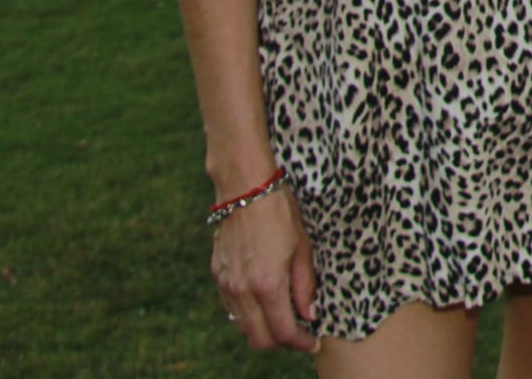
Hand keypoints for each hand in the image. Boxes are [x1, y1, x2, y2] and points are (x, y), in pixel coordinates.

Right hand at [213, 187, 317, 350]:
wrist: (245, 189)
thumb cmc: (280, 213)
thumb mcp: (303, 248)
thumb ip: (305, 286)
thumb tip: (310, 315)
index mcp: (268, 285)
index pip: (283, 332)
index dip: (301, 342)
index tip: (313, 342)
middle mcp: (243, 291)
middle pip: (259, 339)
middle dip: (281, 343)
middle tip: (299, 335)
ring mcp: (227, 285)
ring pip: (243, 326)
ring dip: (263, 330)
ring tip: (284, 318)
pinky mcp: (218, 276)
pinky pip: (232, 308)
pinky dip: (249, 314)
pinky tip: (264, 302)